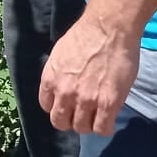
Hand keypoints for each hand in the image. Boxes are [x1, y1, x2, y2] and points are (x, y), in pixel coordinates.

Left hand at [39, 12, 139, 136]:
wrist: (108, 28)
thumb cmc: (86, 35)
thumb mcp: (60, 54)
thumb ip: (58, 75)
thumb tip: (62, 87)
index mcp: (50, 79)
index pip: (47, 107)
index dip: (59, 107)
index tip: (68, 105)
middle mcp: (64, 93)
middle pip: (61, 122)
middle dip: (71, 120)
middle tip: (82, 114)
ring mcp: (86, 100)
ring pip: (82, 128)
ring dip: (89, 124)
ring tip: (98, 115)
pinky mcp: (108, 103)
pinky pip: (102, 128)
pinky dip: (105, 127)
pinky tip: (109, 119)